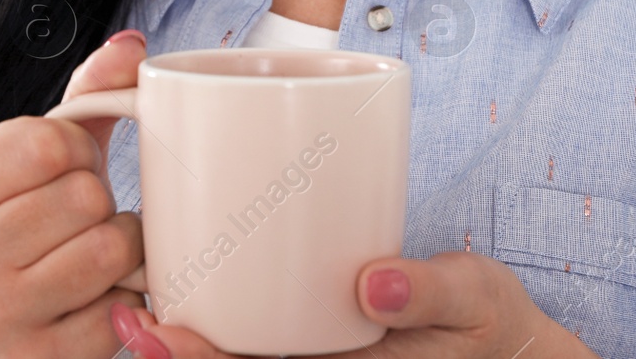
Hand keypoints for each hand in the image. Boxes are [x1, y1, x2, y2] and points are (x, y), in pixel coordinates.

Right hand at [0, 30, 148, 357]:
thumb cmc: (25, 224)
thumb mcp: (38, 155)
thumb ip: (86, 94)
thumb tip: (131, 47)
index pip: (46, 142)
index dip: (74, 147)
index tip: (60, 167)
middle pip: (85, 196)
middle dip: (98, 198)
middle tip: (77, 216)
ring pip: (110, 247)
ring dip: (122, 243)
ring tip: (93, 247)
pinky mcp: (42, 358)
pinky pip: (125, 305)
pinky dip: (128, 293)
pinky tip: (100, 292)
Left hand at [106, 251, 599, 358]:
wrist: (510, 350)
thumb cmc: (491, 327)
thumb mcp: (475, 300)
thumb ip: (428, 293)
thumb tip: (375, 284)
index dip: (198, 358)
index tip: (153, 328)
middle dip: (173, 353)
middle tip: (125, 317)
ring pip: (243, 357)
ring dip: (186, 342)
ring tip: (134, 306)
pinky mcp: (323, 344)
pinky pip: (265, 341)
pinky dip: (223, 321)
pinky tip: (192, 286)